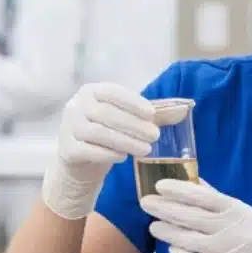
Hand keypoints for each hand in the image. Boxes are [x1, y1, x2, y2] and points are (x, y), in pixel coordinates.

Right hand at [40, 83, 157, 220]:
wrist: (79, 161)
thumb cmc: (107, 134)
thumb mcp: (126, 120)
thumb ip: (152, 114)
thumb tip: (184, 109)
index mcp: (90, 92)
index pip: (112, 92)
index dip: (132, 102)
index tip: (152, 114)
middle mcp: (75, 106)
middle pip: (107, 113)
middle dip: (134, 125)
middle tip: (155, 136)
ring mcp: (68, 128)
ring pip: (98, 133)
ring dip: (125, 141)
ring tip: (145, 150)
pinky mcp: (67, 149)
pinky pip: (89, 150)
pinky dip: (108, 154)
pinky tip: (123, 157)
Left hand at [141, 179, 251, 252]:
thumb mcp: (244, 216)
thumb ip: (218, 200)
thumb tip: (192, 182)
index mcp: (238, 212)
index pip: (204, 197)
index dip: (179, 190)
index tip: (159, 185)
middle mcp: (233, 230)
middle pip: (191, 217)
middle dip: (165, 209)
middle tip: (145, 203)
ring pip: (188, 240)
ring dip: (168, 232)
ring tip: (154, 226)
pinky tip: (171, 248)